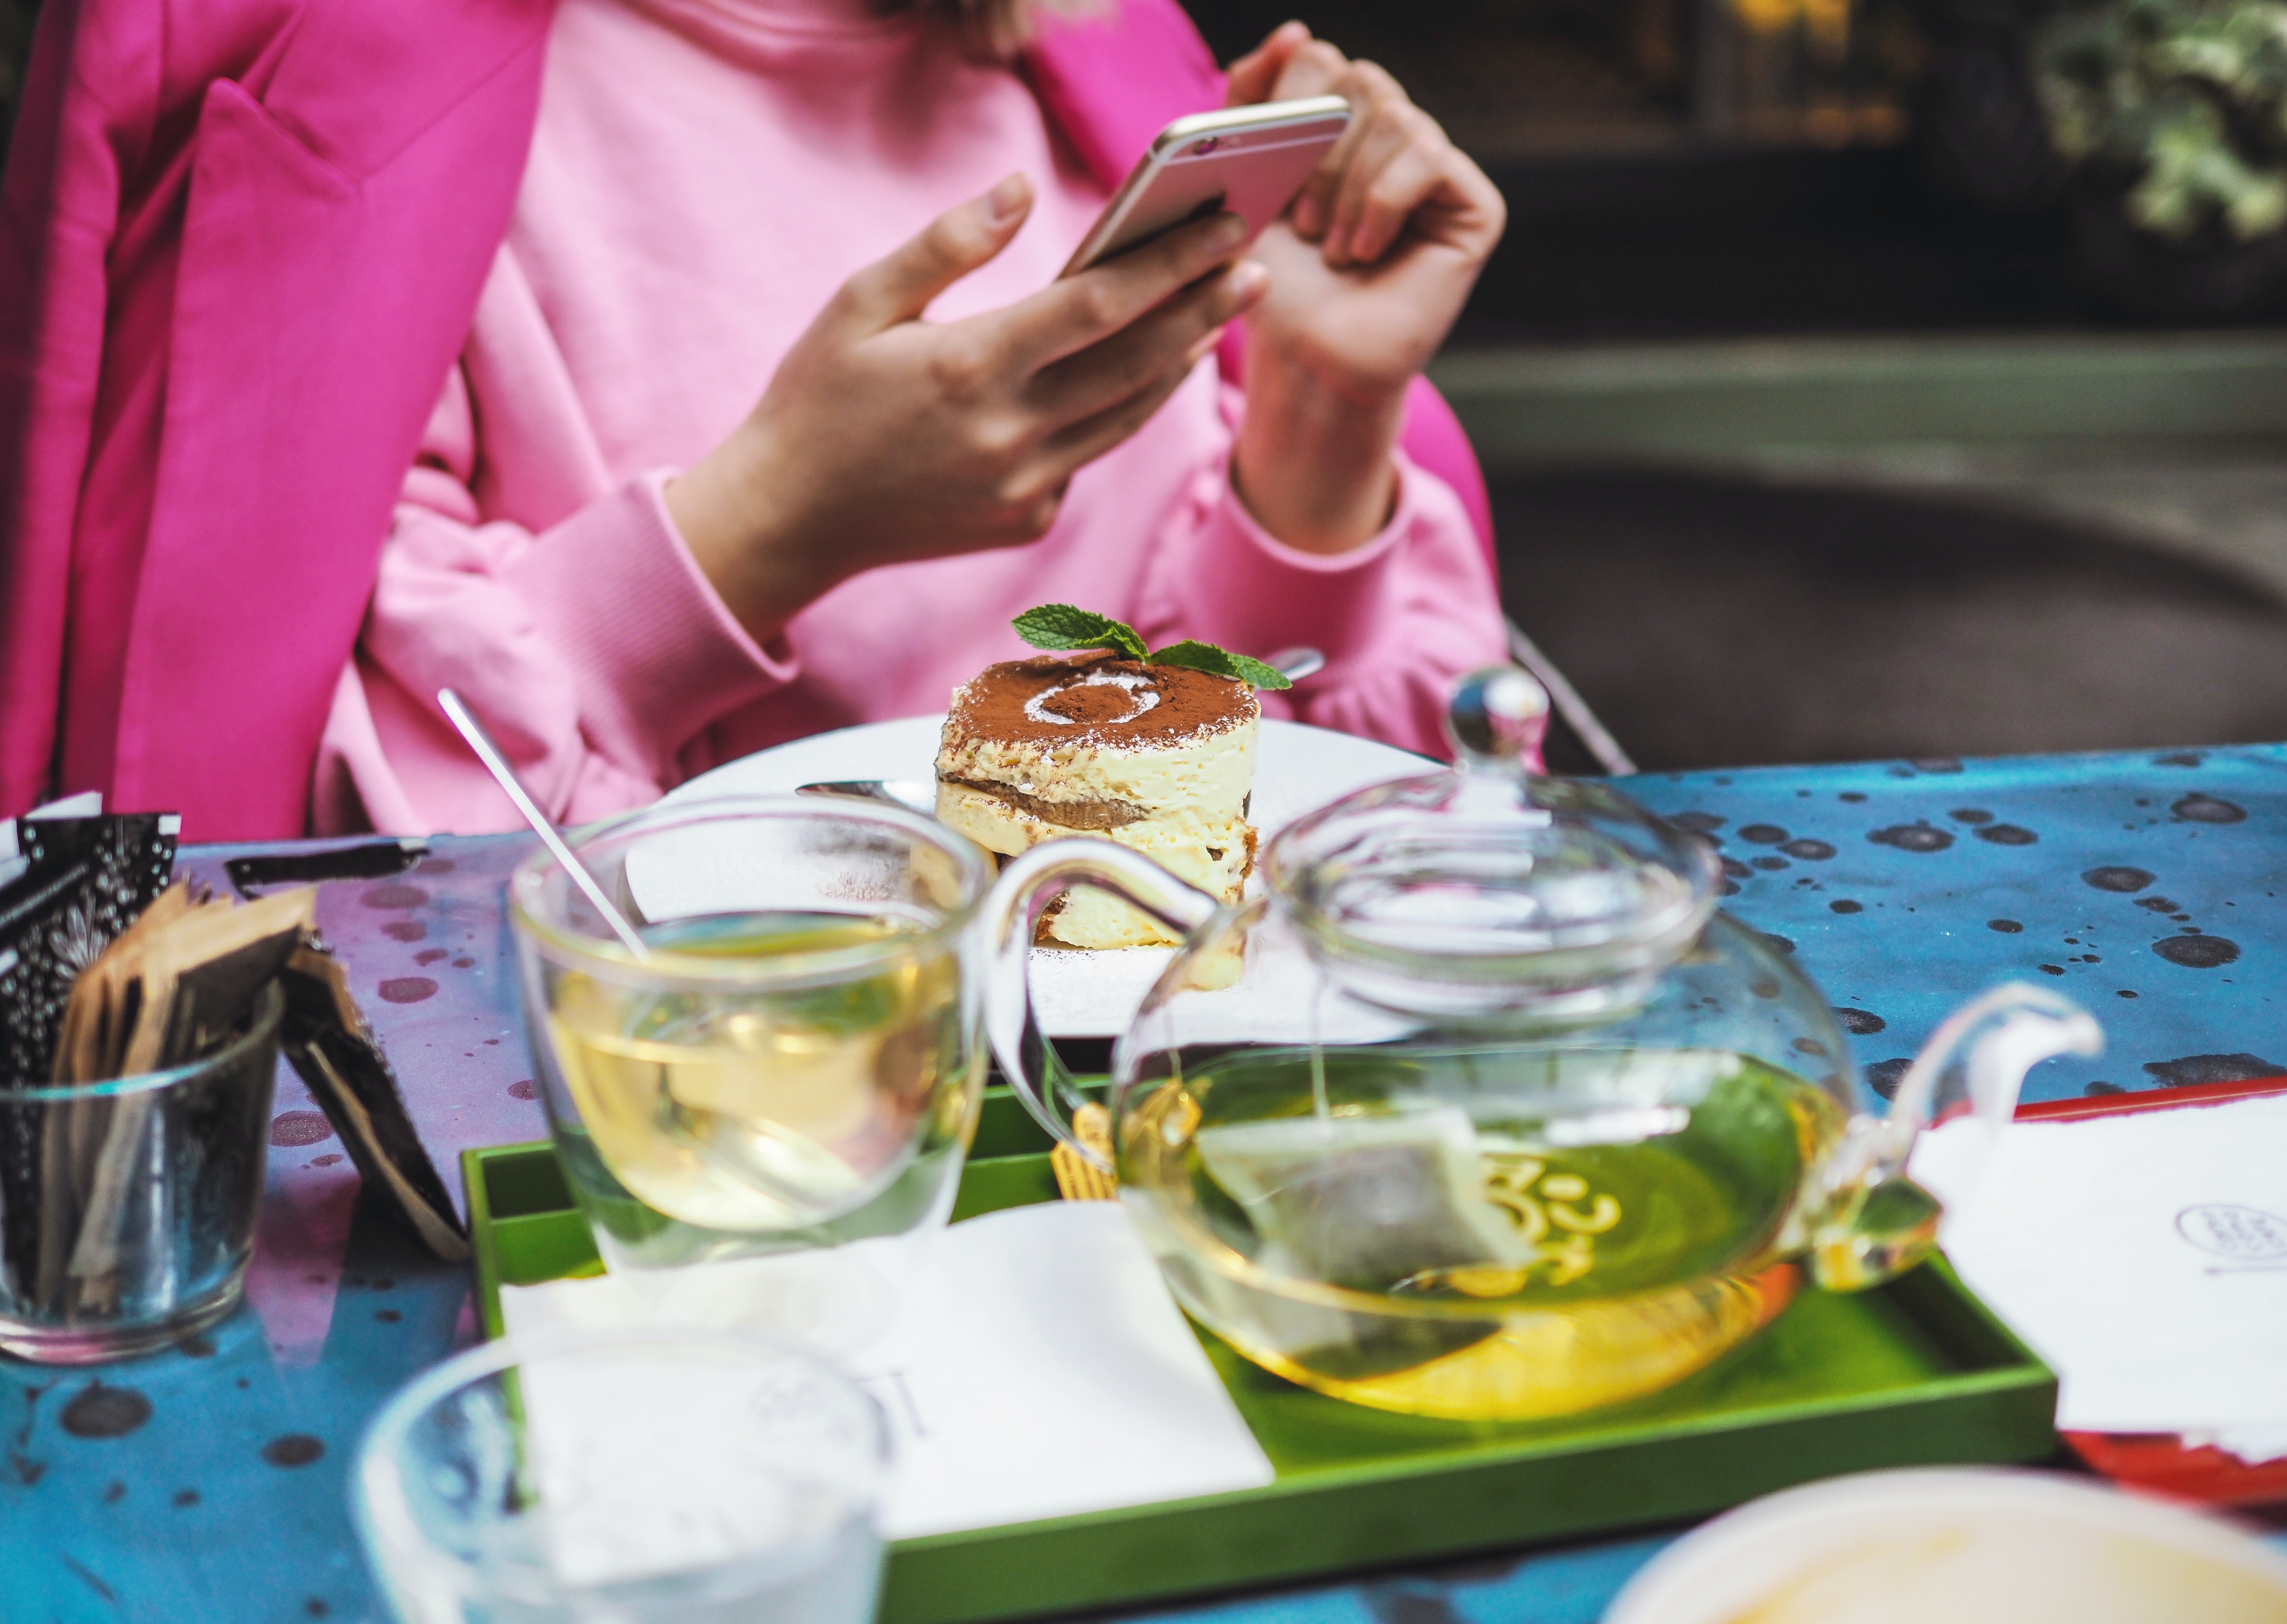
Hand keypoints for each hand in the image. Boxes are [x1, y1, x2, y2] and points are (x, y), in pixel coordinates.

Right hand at [669, 174, 1266, 640]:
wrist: (789, 519)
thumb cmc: (818, 398)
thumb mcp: (860, 303)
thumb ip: (946, 244)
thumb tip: (1022, 188)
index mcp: (971, 367)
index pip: (1099, 306)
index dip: (1171, 265)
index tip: (1223, 231)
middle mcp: (1009, 433)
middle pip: (1136, 364)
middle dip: (1202, 312)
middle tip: (1250, 271)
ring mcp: (1023, 486)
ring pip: (1126, 416)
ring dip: (1176, 365)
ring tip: (1213, 317)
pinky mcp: (1025, 521)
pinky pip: (1086, 456)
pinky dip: (1115, 413)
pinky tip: (1138, 377)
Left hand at [1221, 25, 1505, 552]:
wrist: (1311, 364)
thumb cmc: (1278, 287)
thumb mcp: (1245, 188)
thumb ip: (1251, 106)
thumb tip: (1292, 32)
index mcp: (1341, 127)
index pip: (1322, 58)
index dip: (1290, 85)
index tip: (1265, 137)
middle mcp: (1394, 138)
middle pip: (1361, 77)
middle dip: (1318, 145)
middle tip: (1301, 219)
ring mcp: (1437, 169)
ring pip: (1396, 115)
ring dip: (1348, 185)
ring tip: (1331, 246)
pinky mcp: (1474, 203)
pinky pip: (1428, 155)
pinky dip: (1384, 201)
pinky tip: (1364, 250)